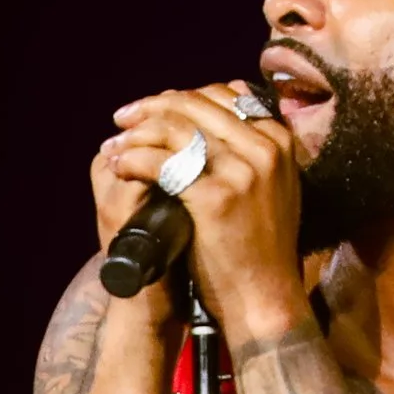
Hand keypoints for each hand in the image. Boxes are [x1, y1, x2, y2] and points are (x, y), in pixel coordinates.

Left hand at [103, 82, 304, 327]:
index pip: (223, 95)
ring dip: (136, 132)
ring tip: (115, 145)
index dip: (180, 98)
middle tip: (122, 119)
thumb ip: (252, 151)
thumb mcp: (272, 187)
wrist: (264, 298)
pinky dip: (134, 160)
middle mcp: (265, 148)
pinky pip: (163, 164)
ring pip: (176, 129)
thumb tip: (214, 117)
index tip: (153, 109)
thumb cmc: (261, 248)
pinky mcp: (217, 197)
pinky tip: (120, 166)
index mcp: (278, 140)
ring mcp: (243, 171)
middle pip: (196, 106)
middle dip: (151, 108)